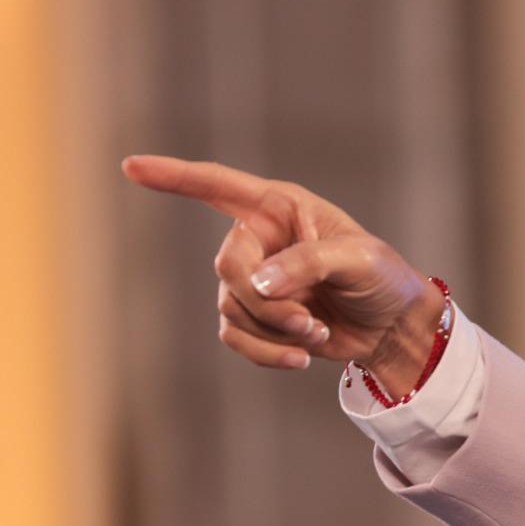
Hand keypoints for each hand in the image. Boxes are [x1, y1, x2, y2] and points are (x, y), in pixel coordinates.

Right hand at [120, 154, 442, 384]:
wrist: (394, 327)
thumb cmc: (382, 278)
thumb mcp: (357, 261)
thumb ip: (307, 264)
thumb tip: (257, 284)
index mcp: (280, 208)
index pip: (217, 186)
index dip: (173, 176)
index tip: (131, 167)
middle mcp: (259, 239)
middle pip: (227, 267)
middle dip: (264, 300)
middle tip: (306, 318)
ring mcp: (254, 280)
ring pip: (231, 307)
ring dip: (273, 329)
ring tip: (316, 332)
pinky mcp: (257, 319)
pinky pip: (236, 337)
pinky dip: (266, 352)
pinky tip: (301, 358)